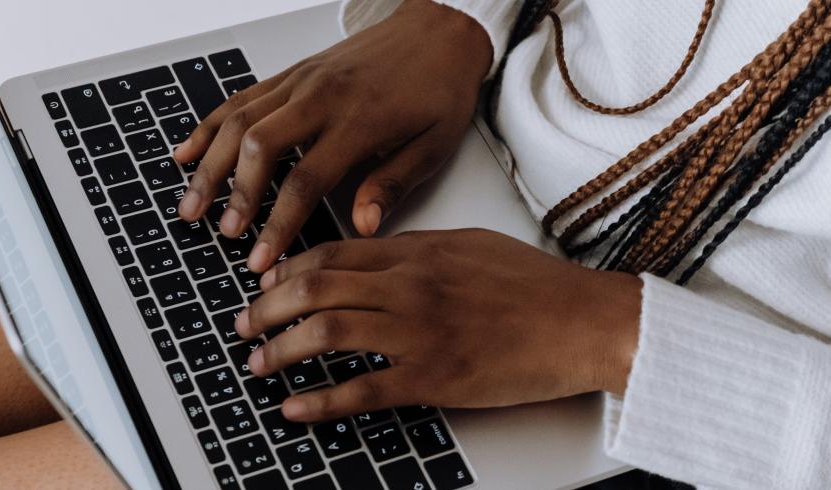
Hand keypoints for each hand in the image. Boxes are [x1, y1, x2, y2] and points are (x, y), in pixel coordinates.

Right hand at [171, 0, 491, 272]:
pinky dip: (210, 126)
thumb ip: (392, 185)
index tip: (262, 258)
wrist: (439, 32)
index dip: (278, 224)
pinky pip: (241, 99)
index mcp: (360, 121)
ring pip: (240, 120)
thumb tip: (362, 226)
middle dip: (236, 195)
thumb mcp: (434, 146)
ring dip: (210, 165)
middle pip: (260, 146)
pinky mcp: (293, 73)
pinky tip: (187, 152)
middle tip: (224, 233)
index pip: (306, 180)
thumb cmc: (439, 88)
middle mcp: (323, 97)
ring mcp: (302, 81)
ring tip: (191, 206)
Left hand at [233, 229, 642, 422]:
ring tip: (259, 364)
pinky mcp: (435, 378)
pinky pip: (363, 390)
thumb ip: (416, 250)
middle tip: (246, 325)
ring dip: (281, 350)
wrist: (584, 322)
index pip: (333, 253)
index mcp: (418, 252)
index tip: (266, 284)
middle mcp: (410, 287)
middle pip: (315, 289)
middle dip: (267, 308)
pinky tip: (295, 407)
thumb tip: (371, 254)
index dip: (288, 270)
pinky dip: (320, 400)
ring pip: (327, 333)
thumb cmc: (535, 287)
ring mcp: (420, 333)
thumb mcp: (470, 246)